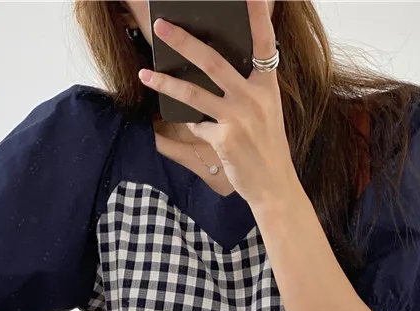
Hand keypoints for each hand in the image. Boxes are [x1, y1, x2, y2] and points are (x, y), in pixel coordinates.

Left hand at [139, 0, 296, 206]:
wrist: (273, 185)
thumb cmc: (266, 147)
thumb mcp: (265, 112)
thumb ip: (247, 90)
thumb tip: (211, 71)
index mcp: (267, 86)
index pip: (265, 44)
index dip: (259, 16)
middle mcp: (254, 98)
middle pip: (213, 61)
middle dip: (184, 41)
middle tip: (161, 26)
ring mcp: (238, 118)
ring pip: (194, 93)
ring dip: (166, 83)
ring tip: (145, 75)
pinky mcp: (224, 139)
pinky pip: (197, 125)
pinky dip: (192, 125)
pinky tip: (195, 128)